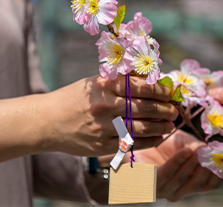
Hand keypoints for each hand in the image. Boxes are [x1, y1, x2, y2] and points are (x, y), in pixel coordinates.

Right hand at [0, 75, 176, 167]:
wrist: (47, 121)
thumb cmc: (75, 98)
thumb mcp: (95, 81)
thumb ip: (121, 80)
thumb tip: (151, 78)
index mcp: (104, 85)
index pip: (141, 86)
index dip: (160, 90)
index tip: (170, 91)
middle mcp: (105, 105)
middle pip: (144, 107)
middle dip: (165, 108)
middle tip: (175, 109)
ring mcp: (103, 127)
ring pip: (141, 127)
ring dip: (161, 126)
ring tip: (171, 123)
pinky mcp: (101, 145)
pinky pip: (132, 144)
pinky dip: (149, 140)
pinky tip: (158, 136)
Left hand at [135, 130, 220, 201]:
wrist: (138, 141)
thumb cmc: (163, 143)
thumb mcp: (187, 142)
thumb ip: (200, 147)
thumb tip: (212, 150)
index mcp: (190, 183)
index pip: (211, 184)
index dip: (219, 172)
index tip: (222, 157)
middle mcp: (178, 190)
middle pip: (198, 184)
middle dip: (206, 168)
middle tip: (209, 153)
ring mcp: (163, 190)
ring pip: (183, 180)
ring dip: (192, 164)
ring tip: (196, 150)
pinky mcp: (149, 183)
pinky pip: (166, 174)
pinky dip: (177, 162)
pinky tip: (185, 151)